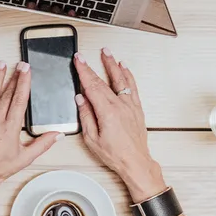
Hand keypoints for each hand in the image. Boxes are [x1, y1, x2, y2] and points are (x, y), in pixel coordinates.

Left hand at [0, 61, 58, 210]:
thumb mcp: (25, 159)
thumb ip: (42, 144)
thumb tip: (58, 135)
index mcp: (10, 128)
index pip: (19, 101)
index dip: (24, 84)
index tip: (27, 71)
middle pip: (6, 95)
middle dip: (14, 77)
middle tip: (20, 64)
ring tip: (1, 64)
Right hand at [73, 50, 162, 198]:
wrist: (136, 162)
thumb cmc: (115, 154)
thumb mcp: (92, 138)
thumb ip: (86, 116)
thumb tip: (80, 99)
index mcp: (107, 111)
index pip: (92, 86)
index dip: (83, 71)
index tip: (78, 60)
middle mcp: (120, 105)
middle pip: (103, 81)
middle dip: (92, 67)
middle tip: (84, 56)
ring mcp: (130, 106)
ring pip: (120, 80)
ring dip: (113, 65)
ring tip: (107, 53)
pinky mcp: (137, 109)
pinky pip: (132, 87)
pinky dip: (128, 76)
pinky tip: (124, 68)